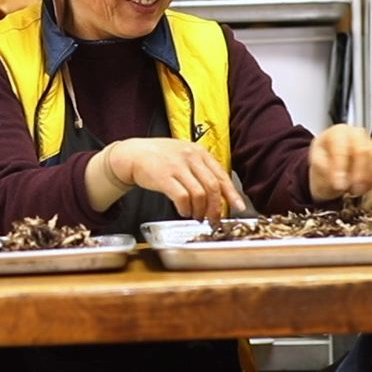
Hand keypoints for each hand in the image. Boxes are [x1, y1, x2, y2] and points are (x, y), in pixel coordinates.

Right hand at [105, 137, 244, 221]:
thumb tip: (218, 192)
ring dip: (200, 210)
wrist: (132, 154)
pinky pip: (182, 197)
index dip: (232, 193)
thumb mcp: (183, 155)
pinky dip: (185, 209)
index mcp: (199, 152)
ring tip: (197, 217)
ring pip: (199, 194)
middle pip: (212, 187)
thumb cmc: (159, 157)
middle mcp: (190, 157)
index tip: (239, 206)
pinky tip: (183, 212)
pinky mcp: (164, 177)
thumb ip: (200, 168)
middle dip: (216, 208)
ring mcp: (177, 166)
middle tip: (214, 220)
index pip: (221, 175)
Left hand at [308, 124, 371, 200]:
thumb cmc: (323, 163)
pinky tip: (365, 187)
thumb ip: (325, 170)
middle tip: (352, 191)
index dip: (340, 168)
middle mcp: (356, 133)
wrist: (331, 167)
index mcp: (337, 132)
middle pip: (363, 151)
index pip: (341, 148)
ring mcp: (371, 141)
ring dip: (369, 178)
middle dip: (359, 175)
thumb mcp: (316, 166)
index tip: (339, 185)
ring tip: (356, 190)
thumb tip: (340, 179)